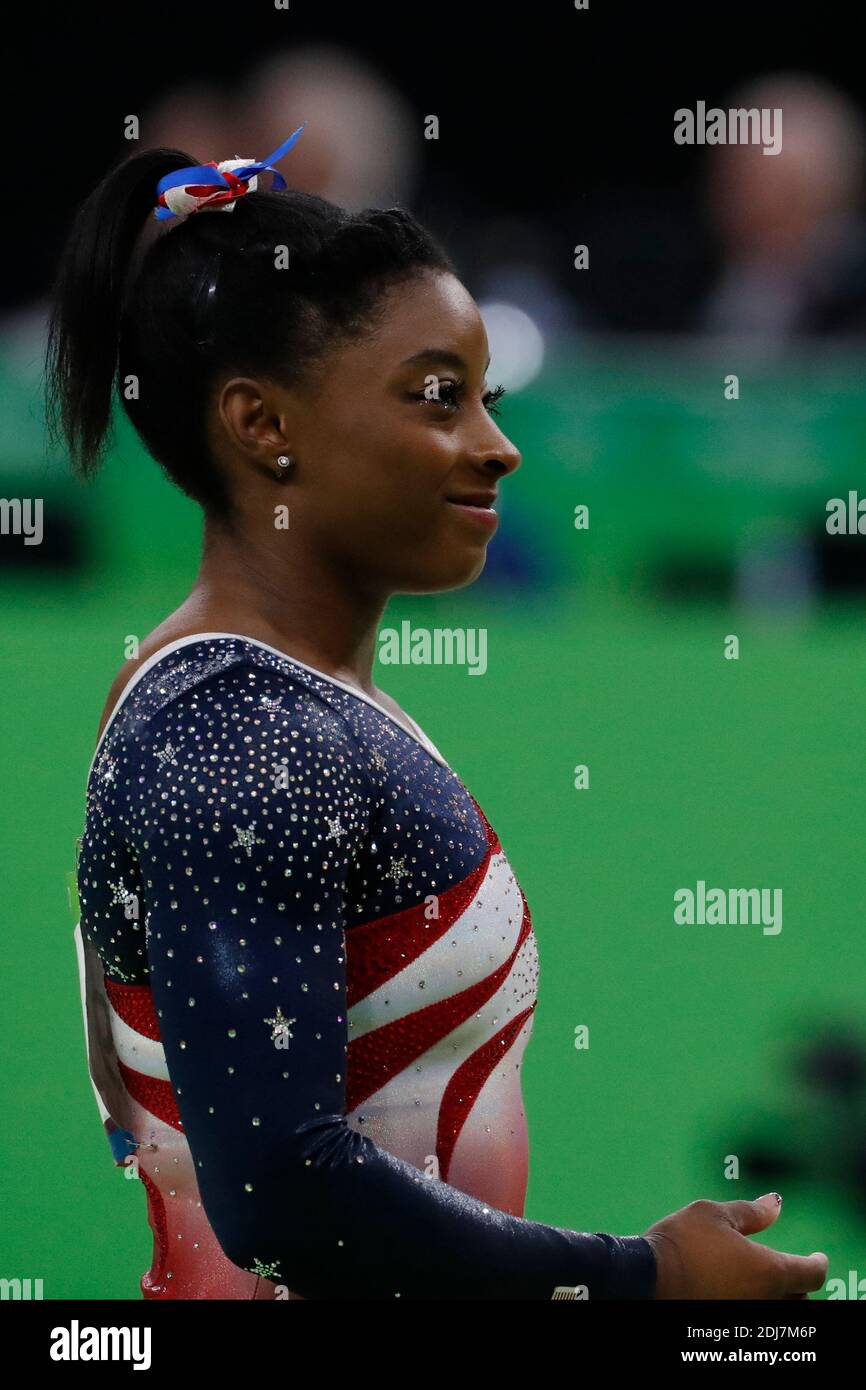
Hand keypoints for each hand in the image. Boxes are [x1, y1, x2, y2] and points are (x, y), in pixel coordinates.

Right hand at [643, 1193, 827, 1298]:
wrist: (647, 1278)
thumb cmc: (681, 1242)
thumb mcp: (715, 1214)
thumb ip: (752, 1212)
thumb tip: (776, 1202)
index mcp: (769, 1270)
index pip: (811, 1274)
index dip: (818, 1263)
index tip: (818, 1256)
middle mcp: (765, 1300)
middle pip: (800, 1299)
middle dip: (799, 1282)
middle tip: (792, 1267)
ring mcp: (748, 1316)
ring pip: (779, 1310)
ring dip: (780, 1296)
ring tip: (769, 1281)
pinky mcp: (730, 1323)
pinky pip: (756, 1315)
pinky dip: (758, 1303)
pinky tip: (743, 1292)